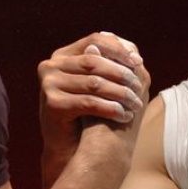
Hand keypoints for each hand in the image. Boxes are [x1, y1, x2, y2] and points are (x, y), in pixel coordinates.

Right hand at [38, 32, 149, 188]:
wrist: (68, 147)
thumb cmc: (87, 112)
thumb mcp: (98, 84)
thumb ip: (112, 64)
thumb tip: (134, 50)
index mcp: (62, 55)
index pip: (94, 40)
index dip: (118, 49)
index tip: (138, 62)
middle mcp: (51, 66)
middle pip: (94, 61)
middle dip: (121, 73)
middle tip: (139, 87)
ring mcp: (49, 84)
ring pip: (94, 83)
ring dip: (120, 93)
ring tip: (135, 104)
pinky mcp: (53, 104)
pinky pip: (89, 102)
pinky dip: (110, 108)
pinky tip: (124, 116)